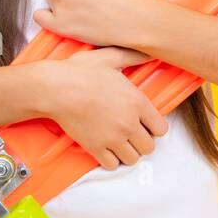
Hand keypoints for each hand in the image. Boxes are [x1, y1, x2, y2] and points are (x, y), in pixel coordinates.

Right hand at [35, 46, 167, 169]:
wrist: (56, 88)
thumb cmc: (80, 72)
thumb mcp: (110, 57)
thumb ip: (133, 56)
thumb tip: (150, 52)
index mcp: (136, 102)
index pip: (161, 128)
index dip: (154, 127)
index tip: (146, 124)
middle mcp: (128, 123)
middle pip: (149, 147)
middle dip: (142, 141)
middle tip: (133, 135)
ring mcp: (112, 138)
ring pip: (133, 159)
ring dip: (128, 152)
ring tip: (120, 143)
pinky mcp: (95, 148)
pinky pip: (112, 165)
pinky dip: (110, 159)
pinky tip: (106, 148)